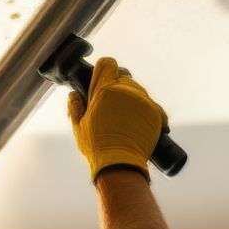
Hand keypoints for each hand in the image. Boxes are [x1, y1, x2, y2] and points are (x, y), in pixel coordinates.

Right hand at [66, 55, 165, 181]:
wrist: (120, 164)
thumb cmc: (96, 146)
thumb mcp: (78, 126)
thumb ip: (75, 106)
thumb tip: (73, 94)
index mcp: (105, 90)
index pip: (108, 64)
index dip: (104, 70)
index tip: (102, 80)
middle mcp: (126, 91)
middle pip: (124, 77)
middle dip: (117, 86)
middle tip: (111, 104)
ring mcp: (143, 101)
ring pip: (138, 90)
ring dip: (131, 98)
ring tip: (124, 116)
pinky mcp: (156, 113)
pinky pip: (151, 104)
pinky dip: (146, 110)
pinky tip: (138, 121)